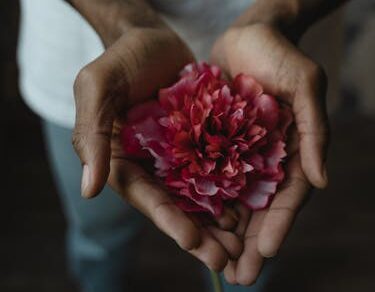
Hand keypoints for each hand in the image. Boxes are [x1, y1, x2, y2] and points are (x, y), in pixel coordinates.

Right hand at [72, 25, 241, 270]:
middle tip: (225, 260)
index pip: (145, 196)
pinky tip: (249, 208)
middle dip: (199, 234)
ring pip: (200, 194)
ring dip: (219, 221)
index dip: (167, 219)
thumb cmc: (120, 59)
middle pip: (176, 205)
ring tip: (242, 245)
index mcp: (123, 159)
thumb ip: (92, 135)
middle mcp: (151, 164)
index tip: (190, 241)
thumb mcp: (97, 87)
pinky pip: (217, 168)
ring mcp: (178, 154)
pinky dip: (232, 189)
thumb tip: (91, 190)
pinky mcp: (201, 140)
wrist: (151, 39)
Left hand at [211, 23, 328, 283]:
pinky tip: (192, 222)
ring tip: (212, 260)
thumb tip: (322, 181)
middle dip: (249, 243)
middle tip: (239, 276)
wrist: (247, 36)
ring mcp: (236, 154)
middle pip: (258, 208)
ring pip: (230, 200)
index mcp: (290, 152)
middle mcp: (263, 159)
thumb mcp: (305, 85)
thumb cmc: (280, 56)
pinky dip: (201, 201)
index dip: (279, 226)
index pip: (287, 197)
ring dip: (223, 232)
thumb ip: (315, 130)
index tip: (265, 253)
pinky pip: (206, 176)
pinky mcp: (212, 143)